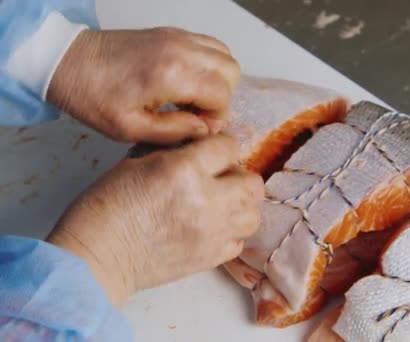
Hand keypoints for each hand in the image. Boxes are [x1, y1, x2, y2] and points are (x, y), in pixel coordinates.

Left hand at [47, 28, 239, 143]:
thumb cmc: (93, 96)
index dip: (218, 118)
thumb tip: (204, 130)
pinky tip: (188, 83)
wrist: (68, 61)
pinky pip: (210, 45)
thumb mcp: (130, 129)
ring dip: (217, 80)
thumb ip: (175, 132)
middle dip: (222, 98)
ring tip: (193, 99)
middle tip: (197, 114)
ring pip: (225, 56)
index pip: (222, 95)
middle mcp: (180, 50)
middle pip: (231, 72)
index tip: (199, 128)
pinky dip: (209, 65)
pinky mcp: (172, 33)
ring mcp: (178, 37)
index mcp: (171, 75)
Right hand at [47, 135, 263, 307]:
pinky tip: (214, 227)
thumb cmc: (107, 206)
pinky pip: (240, 241)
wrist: (97, 257)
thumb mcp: (136, 161)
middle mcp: (207, 200)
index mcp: (184, 169)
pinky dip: (232, 233)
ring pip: (254, 214)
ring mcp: (213, 232)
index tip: (214, 151)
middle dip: (239, 175)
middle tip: (222, 178)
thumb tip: (199, 144)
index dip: (222, 145)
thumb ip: (174, 150)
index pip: (228, 146)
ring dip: (242, 205)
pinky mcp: (211, 257)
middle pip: (252, 182)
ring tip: (223, 204)